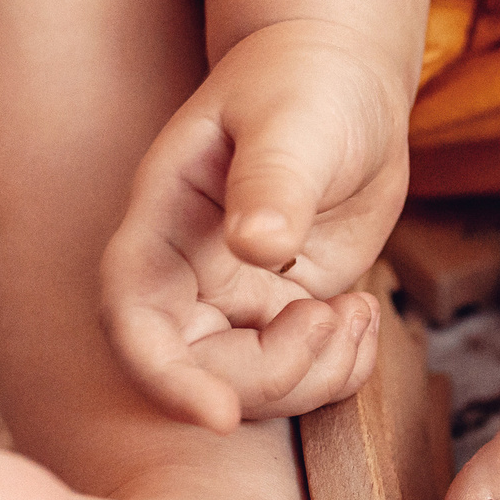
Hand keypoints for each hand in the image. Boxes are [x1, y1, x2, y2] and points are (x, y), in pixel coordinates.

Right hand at [101, 21, 410, 428]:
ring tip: (359, 309)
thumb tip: (260, 247)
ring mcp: (234, 299)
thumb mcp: (293, 120)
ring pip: (253, 385)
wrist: (344, 83)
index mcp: (162, 221)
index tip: (220, 416)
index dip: (164, 377)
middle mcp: (186, 272)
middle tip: (335, 318)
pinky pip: (302, 374)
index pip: (134, 317)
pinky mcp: (282, 313)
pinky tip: (365, 316)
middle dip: (270, 376)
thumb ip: (273, 181)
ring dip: (314, 375)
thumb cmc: (306, 84)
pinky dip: (341, 369)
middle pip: (196, 369)